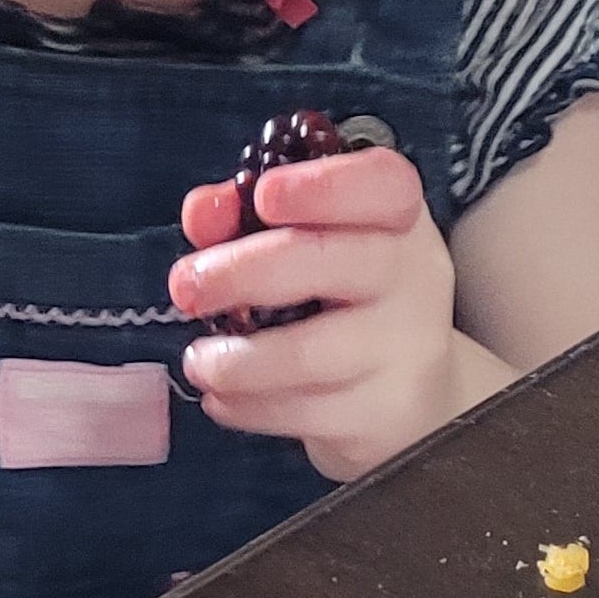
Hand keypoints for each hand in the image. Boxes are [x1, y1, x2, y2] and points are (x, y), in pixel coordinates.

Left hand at [168, 147, 486, 479]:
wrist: (409, 392)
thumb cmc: (342, 297)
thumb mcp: (304, 240)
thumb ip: (245, 216)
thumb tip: (202, 214)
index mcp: (396, 218)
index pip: (383, 185)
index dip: (323, 185)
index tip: (263, 195)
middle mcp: (413, 276)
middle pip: (335, 262)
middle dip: (244, 271)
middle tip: (185, 287)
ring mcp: (407, 348)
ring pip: (311, 353)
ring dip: (235, 359)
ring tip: (197, 360)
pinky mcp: (388, 412)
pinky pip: (305, 411)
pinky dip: (248, 407)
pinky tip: (223, 398)